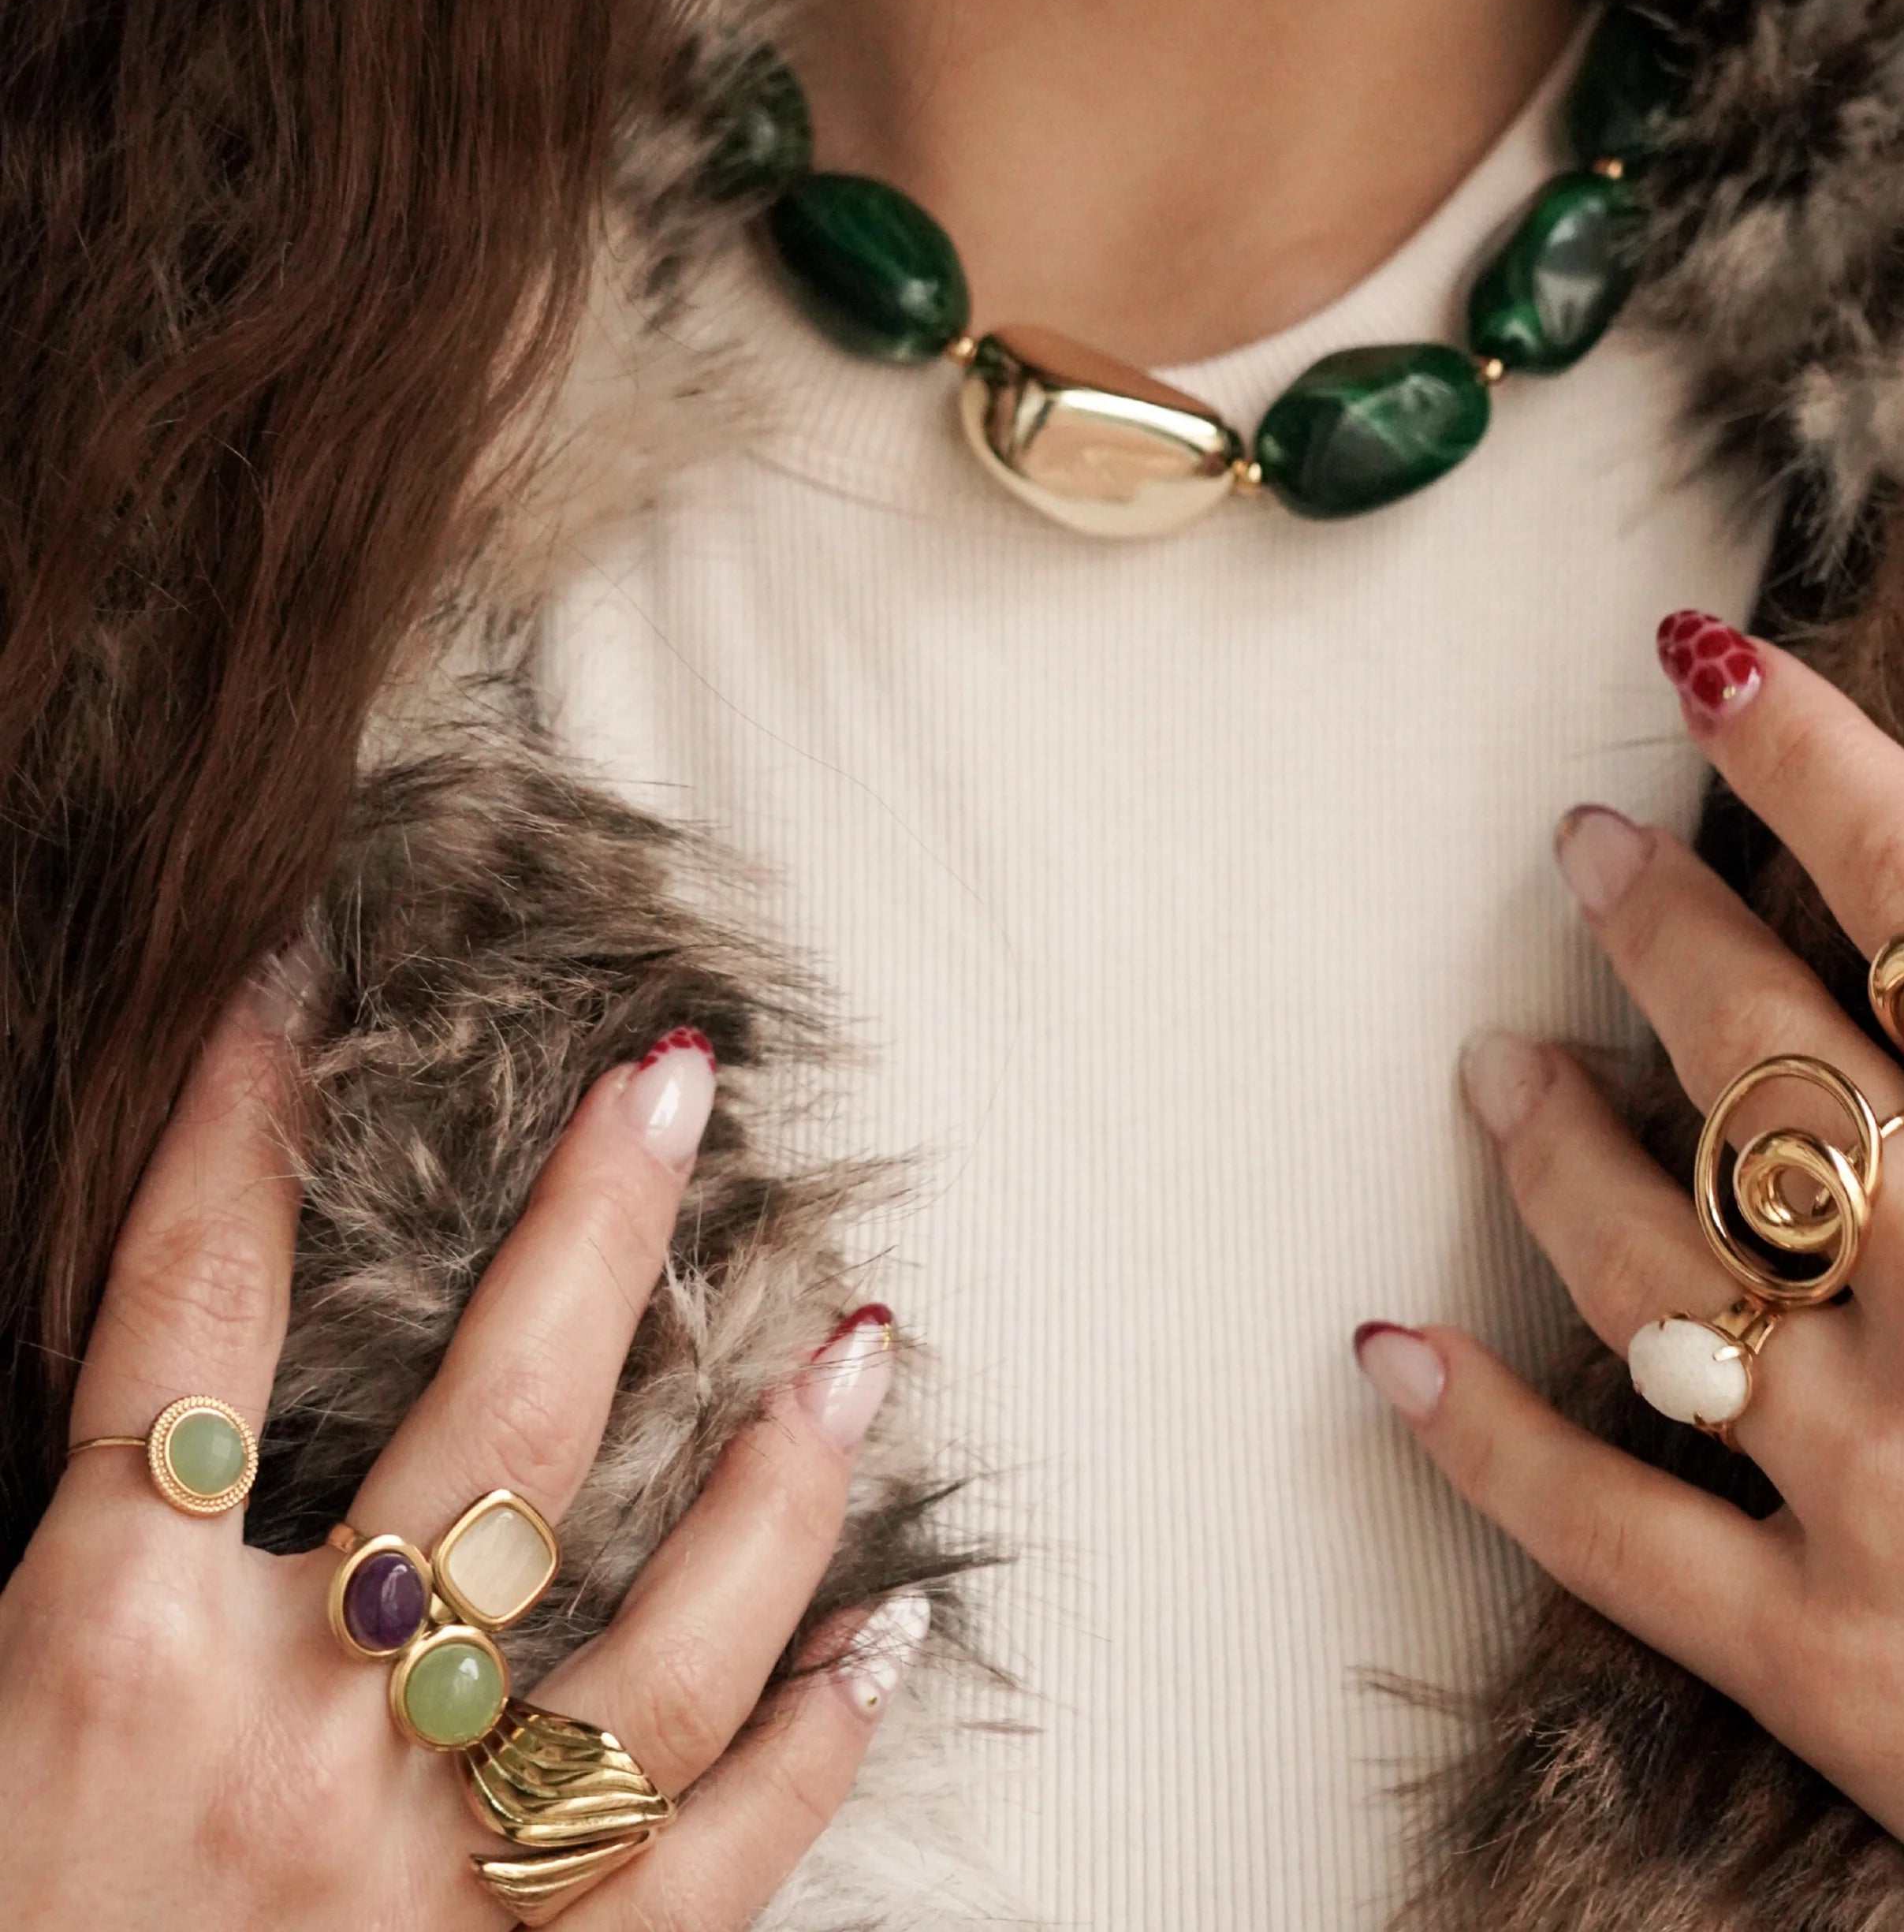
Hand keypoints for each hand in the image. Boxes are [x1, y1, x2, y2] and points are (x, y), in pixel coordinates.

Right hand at [0, 966, 917, 1930]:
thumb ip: (60, 1558)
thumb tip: (138, 1407)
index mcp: (109, 1667)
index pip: (184, 1326)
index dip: (233, 1143)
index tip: (287, 994)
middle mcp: (296, 1749)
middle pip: (494, 1431)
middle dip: (596, 1235)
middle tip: (679, 1083)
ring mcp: (429, 1884)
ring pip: (665, 1643)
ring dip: (780, 1482)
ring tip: (862, 1338)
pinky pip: (713, 1862)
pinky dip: (815, 1748)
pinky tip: (887, 1638)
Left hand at [1360, 624, 1903, 1931]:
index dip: (1806, 751)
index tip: (1712, 662)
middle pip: (1756, 1045)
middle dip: (1650, 915)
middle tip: (1584, 846)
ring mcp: (1886, 1477)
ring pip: (1645, 1253)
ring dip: (1545, 1138)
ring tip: (1496, 1063)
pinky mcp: (1822, 1650)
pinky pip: (1601, 1526)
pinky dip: (1479, 1439)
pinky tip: (1391, 1355)